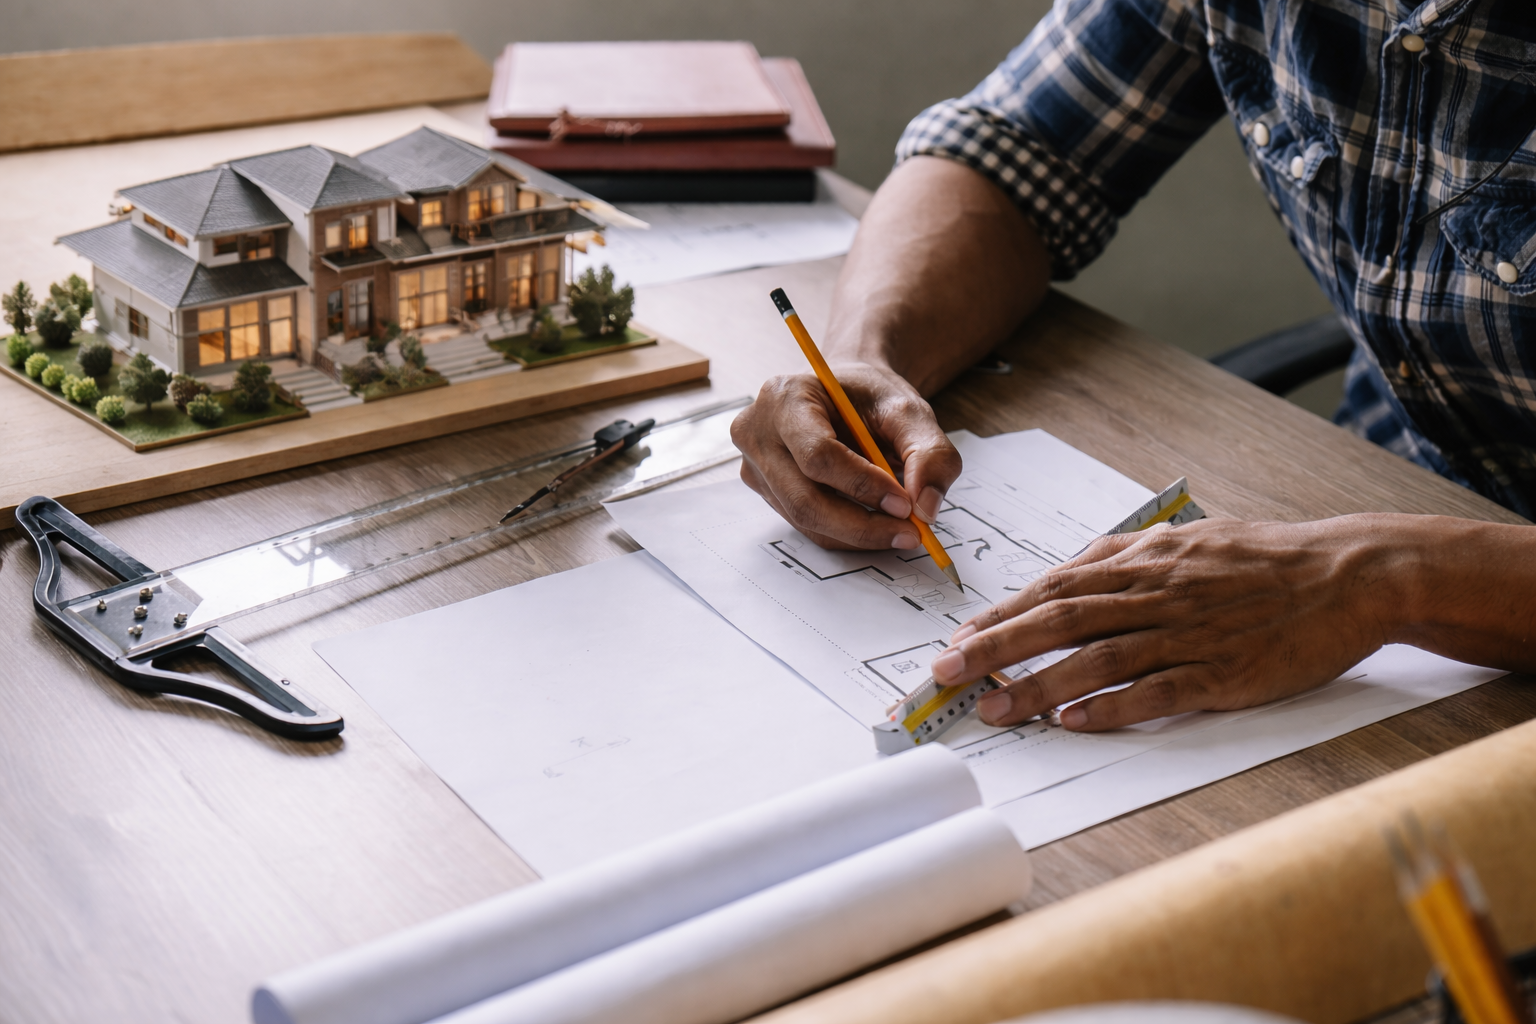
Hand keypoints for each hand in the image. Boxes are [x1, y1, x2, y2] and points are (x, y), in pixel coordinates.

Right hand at [731, 363, 961, 550]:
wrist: (844, 395)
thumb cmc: (868, 397)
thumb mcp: (909, 410)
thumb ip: (930, 452)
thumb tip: (925, 507)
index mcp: (784, 397)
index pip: (817, 455)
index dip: (862, 486)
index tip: (905, 504)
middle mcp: (757, 432)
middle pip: (805, 499)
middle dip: (862, 525)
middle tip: (909, 533)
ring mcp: (756, 466)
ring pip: (806, 520)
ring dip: (858, 534)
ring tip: (900, 529)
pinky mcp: (766, 491)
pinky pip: (806, 525)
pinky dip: (846, 533)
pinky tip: (876, 523)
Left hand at [930, 517, 1398, 730]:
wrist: (1346, 575)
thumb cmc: (1261, 559)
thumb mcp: (1185, 539)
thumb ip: (1124, 553)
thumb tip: (1069, 569)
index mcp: (1143, 560)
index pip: (1054, 588)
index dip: (1001, 614)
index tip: (958, 637)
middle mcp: (1156, 594)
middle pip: (1060, 620)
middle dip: (997, 647)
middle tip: (946, 672)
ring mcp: (1189, 634)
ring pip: (1098, 660)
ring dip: (1039, 686)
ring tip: (993, 708)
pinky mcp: (1223, 672)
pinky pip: (1159, 692)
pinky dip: (1113, 708)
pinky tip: (1074, 723)